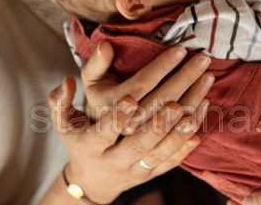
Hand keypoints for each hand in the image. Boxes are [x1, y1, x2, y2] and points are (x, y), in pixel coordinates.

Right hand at [48, 44, 213, 203]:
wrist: (92, 179)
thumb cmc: (78, 140)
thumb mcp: (63, 121)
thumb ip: (60, 100)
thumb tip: (67, 80)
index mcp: (90, 145)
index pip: (104, 131)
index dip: (116, 117)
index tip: (129, 97)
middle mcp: (114, 160)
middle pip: (140, 143)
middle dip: (159, 123)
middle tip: (175, 102)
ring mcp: (135, 170)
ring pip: (161, 152)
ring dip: (180, 130)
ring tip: (198, 103)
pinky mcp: (151, 174)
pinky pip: (172, 160)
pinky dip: (186, 144)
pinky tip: (200, 121)